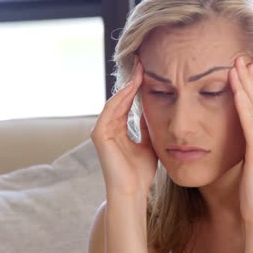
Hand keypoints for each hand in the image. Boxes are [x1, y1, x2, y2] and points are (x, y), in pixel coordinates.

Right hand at [90, 60, 157, 197]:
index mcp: (119, 129)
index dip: (137, 86)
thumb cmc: (141, 172)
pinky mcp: (99, 135)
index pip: (127, 102)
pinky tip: (131, 87)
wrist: (133, 191)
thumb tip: (153, 109)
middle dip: (132, 80)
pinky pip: (110, 111)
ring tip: (139, 69)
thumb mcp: (149, 143)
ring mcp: (102, 130)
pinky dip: (120, 98)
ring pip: (115, 101)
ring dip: (127, 85)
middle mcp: (109, 127)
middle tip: (142, 62)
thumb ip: (147, 127)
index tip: (148, 70)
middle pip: (120, 98)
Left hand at [229, 57, 252, 223]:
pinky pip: (251, 122)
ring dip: (247, 83)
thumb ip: (245, 148)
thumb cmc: (251, 193)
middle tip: (241, 57)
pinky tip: (236, 87)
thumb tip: (236, 137)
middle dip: (250, 78)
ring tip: (237, 63)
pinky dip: (244, 102)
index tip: (242, 69)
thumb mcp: (247, 164)